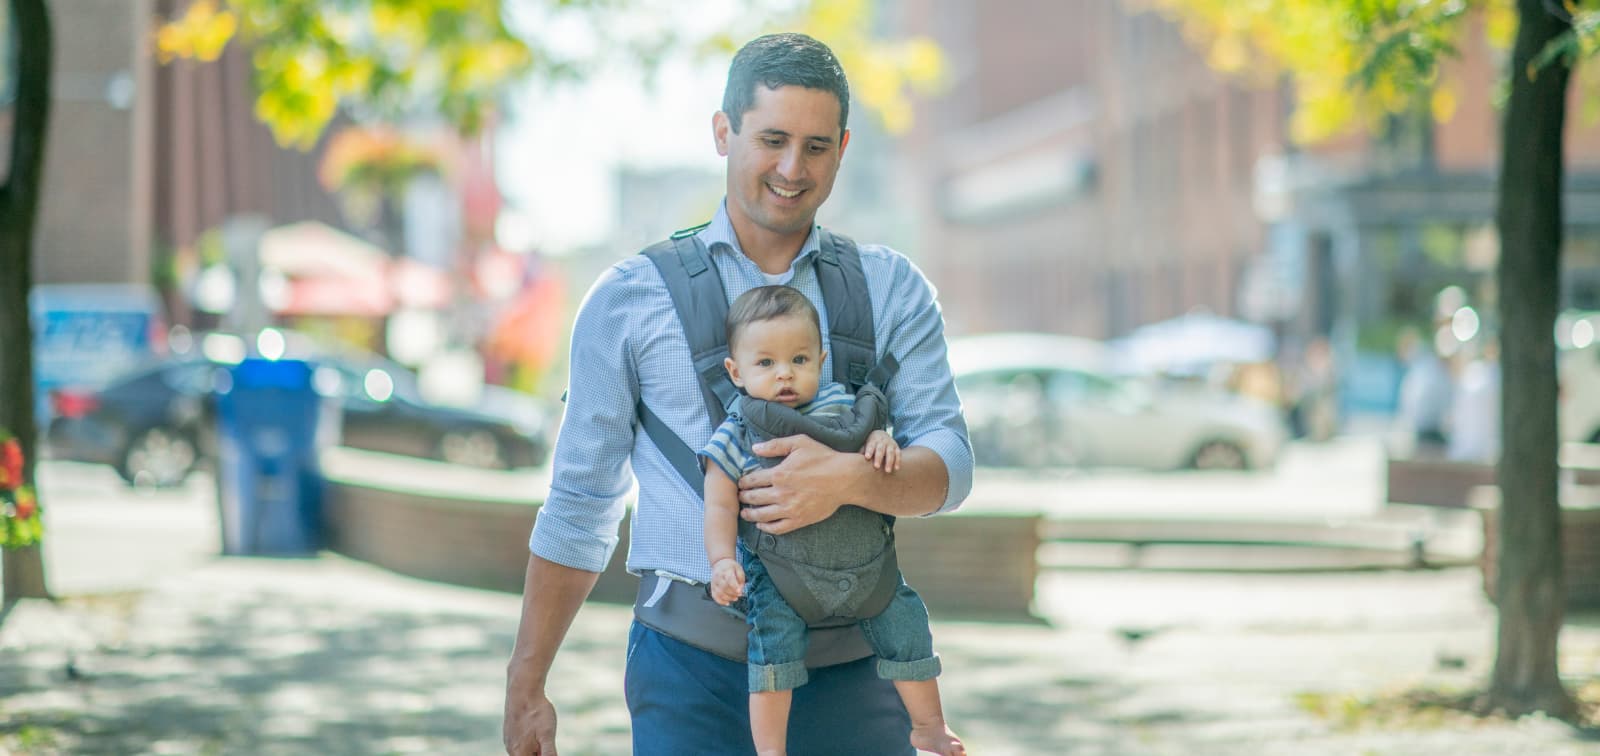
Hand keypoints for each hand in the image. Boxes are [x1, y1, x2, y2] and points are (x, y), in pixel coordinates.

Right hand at [504, 684, 557, 754]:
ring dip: (535, 747)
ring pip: (524, 750)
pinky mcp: (509, 730)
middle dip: (539, 752)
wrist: (523, 689)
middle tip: (546, 738)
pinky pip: (520, 741)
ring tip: (541, 732)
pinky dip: (530, 739)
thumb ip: (549, 753)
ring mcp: (508, 739)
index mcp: (519, 753)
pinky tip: (535, 727)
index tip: (546, 745)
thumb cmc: (536, 712)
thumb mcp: (548, 735)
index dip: (542, 755)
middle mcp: (511, 749)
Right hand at [710, 558, 745, 604]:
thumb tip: (740, 590)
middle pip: (724, 587)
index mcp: (726, 570)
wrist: (720, 563)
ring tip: (735, 598)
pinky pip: (714, 596)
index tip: (740, 592)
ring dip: (728, 598)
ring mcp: (714, 582)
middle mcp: (718, 576)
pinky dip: (720, 601)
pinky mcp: (712, 587)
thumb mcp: (739, 569)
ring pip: (719, 593)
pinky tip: (727, 603)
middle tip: (739, 595)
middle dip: (733, 593)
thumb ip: (741, 579)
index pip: (729, 579)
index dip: (734, 586)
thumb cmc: (731, 567)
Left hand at [737, 434, 852, 534]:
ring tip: (744, 512)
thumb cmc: (823, 458)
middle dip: (743, 497)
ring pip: (762, 515)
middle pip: (753, 498)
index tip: (740, 483)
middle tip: (739, 497)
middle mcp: (781, 493)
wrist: (844, 478)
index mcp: (779, 474)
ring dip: (750, 514)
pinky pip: (777, 528)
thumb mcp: (799, 443)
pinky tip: (761, 524)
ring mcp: (790, 508)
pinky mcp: (799, 520)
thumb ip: (775, 445)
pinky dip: (766, 527)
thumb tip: (754, 448)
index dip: (743, 482)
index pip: (752, 480)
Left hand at [863, 430, 900, 472]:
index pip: (870, 445)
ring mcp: (890, 444)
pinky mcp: (896, 448)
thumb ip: (861, 452)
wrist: (882, 435)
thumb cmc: (871, 444)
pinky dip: (898, 461)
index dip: (869, 451)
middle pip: (880, 449)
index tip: (867, 457)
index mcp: (873, 440)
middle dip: (878, 458)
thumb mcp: (865, 445)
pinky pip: (898, 454)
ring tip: (887, 471)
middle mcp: (882, 441)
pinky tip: (896, 469)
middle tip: (876, 467)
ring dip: (889, 462)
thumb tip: (852, 461)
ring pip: (890, 452)